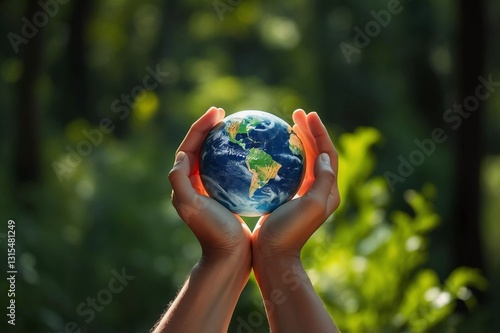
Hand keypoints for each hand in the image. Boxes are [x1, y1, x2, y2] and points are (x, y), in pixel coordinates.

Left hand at [155, 107, 252, 332]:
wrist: (228, 257)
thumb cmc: (212, 232)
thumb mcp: (191, 206)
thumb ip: (180, 180)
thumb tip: (181, 154)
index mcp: (184, 181)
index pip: (190, 145)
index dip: (201, 125)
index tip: (217, 112)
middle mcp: (194, 182)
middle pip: (201, 146)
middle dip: (210, 127)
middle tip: (226, 113)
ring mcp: (209, 188)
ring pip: (216, 157)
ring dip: (225, 139)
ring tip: (240, 127)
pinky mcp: (224, 195)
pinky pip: (231, 170)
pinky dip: (240, 158)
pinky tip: (256, 153)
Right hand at [250, 109, 339, 332]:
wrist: (272, 256)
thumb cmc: (290, 232)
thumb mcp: (311, 205)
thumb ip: (323, 180)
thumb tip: (324, 155)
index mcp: (328, 191)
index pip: (328, 153)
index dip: (320, 132)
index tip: (308, 114)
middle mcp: (319, 191)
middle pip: (317, 153)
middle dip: (309, 131)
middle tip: (296, 113)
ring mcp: (303, 194)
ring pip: (303, 160)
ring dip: (298, 141)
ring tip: (285, 125)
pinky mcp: (288, 198)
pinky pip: (288, 170)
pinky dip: (283, 156)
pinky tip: (268, 149)